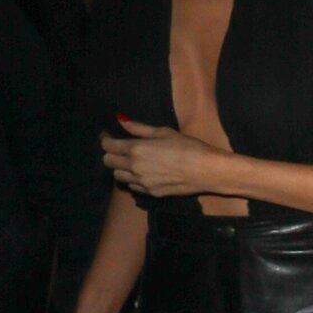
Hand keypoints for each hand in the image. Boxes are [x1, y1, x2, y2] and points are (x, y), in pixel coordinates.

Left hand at [100, 117, 225, 196]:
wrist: (207, 170)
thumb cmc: (189, 146)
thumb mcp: (164, 132)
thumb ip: (139, 128)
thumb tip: (120, 120)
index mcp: (136, 149)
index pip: (108, 145)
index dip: (105, 139)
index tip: (108, 135)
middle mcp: (134, 166)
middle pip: (108, 162)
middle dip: (111, 153)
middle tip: (120, 149)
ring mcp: (141, 182)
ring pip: (118, 176)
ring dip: (121, 168)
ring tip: (132, 162)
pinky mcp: (150, 192)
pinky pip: (133, 186)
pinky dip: (133, 179)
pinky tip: (144, 173)